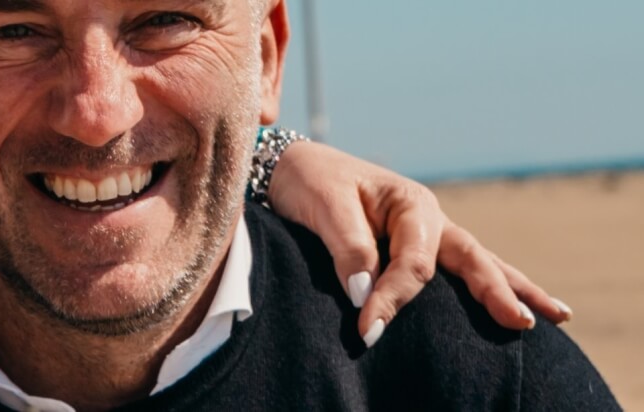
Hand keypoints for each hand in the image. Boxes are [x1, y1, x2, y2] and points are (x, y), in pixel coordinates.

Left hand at [267, 141, 570, 344]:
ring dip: (512, 289)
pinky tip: (509, 303)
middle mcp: (428, 218)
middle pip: (472, 259)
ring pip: (477, 263)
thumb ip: (348, 248)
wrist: (293, 167)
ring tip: (555, 316)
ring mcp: (428, 231)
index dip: (393, 299)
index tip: (368, 331)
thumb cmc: (310, 182)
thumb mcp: (325, 208)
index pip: (413, 264)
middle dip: (497, 293)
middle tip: (523, 324)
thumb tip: (365, 294)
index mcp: (410, 204)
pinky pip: (458, 268)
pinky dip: (487, 283)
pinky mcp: (415, 244)